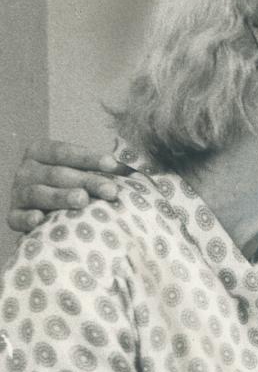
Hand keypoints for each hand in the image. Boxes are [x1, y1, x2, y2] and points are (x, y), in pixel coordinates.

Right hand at [8, 139, 127, 232]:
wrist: (37, 213)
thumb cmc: (67, 189)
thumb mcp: (78, 173)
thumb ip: (98, 168)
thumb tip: (131, 170)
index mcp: (40, 152)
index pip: (64, 152)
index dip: (89, 157)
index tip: (113, 164)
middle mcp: (26, 170)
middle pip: (58, 174)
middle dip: (86, 181)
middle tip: (110, 190)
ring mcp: (18, 193)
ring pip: (39, 193)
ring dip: (61, 197)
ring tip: (83, 200)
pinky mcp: (13, 216)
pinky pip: (17, 217)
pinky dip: (27, 219)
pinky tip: (39, 220)